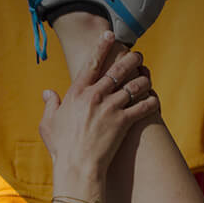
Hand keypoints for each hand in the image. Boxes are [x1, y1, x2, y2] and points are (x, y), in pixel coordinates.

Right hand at [38, 31, 158, 188]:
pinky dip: (151, 101)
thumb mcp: (48, 124)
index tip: (110, 35)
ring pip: (134, 86)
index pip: (92, 62)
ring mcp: (110, 108)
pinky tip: (155, 100)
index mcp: (77, 92)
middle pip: (118, 69)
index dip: (102, 46)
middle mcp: (95, 96)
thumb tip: (48, 93)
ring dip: (144, 80)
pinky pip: (143, 107)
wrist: (77, 167)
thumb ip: (50, 105)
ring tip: (147, 78)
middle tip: (138, 56)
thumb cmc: (62, 148)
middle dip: (131, 60)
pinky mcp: (123, 122)